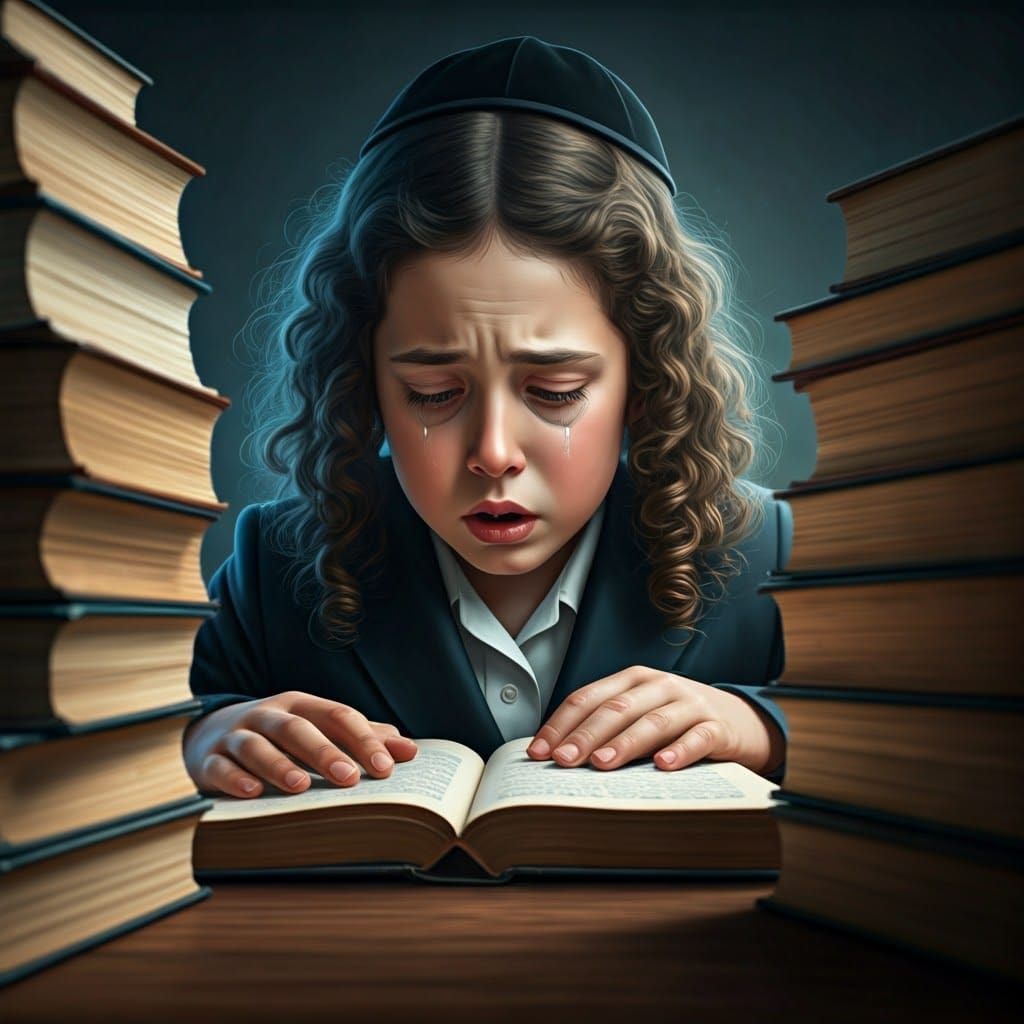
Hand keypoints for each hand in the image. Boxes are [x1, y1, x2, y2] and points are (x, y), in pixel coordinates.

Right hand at [183, 690, 417, 797]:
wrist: (213, 732)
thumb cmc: (282, 735)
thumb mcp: (320, 729)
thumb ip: (363, 739)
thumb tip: (409, 750)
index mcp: (302, 705)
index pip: (337, 716)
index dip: (362, 740)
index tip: (385, 767)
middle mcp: (268, 714)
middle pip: (297, 728)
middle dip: (324, 752)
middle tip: (350, 778)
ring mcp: (236, 735)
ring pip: (256, 745)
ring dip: (278, 764)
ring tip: (300, 787)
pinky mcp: (209, 759)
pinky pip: (220, 767)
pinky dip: (234, 779)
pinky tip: (252, 793)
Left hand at [526, 666, 782, 775]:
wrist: (742, 720)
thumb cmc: (678, 721)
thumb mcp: (641, 715)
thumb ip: (607, 728)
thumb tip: (558, 757)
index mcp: (632, 679)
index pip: (588, 698)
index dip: (561, 724)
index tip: (538, 752)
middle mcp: (659, 685)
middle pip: (616, 708)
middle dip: (586, 736)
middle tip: (564, 761)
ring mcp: (690, 704)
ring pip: (653, 721)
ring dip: (625, 743)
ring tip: (603, 763)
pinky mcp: (718, 727)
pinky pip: (697, 738)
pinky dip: (680, 751)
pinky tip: (663, 765)